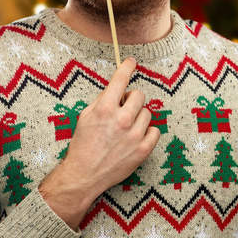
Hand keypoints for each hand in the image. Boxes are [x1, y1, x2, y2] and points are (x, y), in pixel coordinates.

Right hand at [39, 58, 160, 228]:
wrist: (84, 175)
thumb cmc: (82, 145)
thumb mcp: (85, 117)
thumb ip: (102, 100)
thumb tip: (115, 88)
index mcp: (105, 109)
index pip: (120, 79)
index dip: (127, 67)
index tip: (131, 62)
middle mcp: (121, 119)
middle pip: (139, 95)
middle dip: (132, 99)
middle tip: (124, 109)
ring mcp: (134, 135)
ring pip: (147, 113)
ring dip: (138, 117)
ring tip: (127, 128)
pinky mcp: (142, 150)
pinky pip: (155, 131)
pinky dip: (147, 133)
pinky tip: (136, 138)